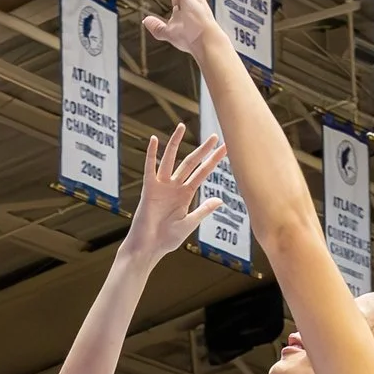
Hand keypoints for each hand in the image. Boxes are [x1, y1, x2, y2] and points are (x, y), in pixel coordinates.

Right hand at [120, 122, 228, 262]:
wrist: (148, 247)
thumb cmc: (167, 239)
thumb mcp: (189, 224)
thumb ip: (203, 210)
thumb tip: (220, 200)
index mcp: (186, 195)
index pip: (202, 173)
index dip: (213, 161)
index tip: (225, 149)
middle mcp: (175, 187)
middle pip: (190, 163)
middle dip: (202, 150)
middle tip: (214, 136)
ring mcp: (162, 186)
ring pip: (170, 159)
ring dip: (175, 143)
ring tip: (182, 126)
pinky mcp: (149, 189)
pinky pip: (150, 168)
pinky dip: (151, 154)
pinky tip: (155, 140)